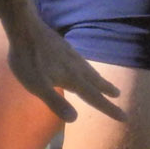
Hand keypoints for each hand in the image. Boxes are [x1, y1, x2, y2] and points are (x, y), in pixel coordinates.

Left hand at [2, 15, 123, 124]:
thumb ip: (56, 102)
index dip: (109, 109)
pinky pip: (81, 62)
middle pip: (96, 82)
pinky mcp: (64, 48)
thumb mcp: (38, 86)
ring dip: (99, 79)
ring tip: (104, 83)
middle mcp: (77, 67)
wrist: (25, 29)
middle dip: (107, 90)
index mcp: (73, 79)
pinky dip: (87, 68)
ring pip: (89, 70)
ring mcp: (71, 56)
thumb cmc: (28, 60)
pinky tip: (81, 67)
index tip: (124, 117)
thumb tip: (74, 119)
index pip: (94, 98)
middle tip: (119, 95)